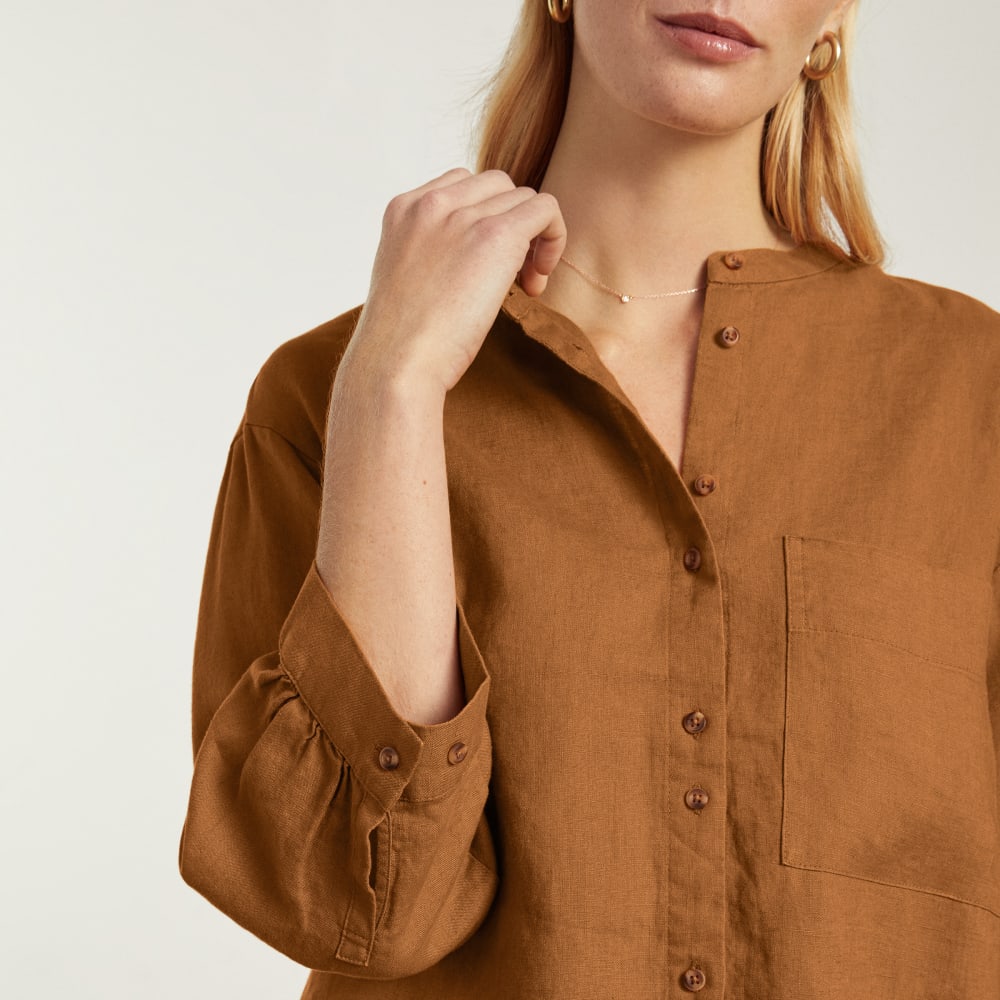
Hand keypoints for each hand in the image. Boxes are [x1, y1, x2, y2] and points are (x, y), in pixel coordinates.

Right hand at [343, 167, 566, 396]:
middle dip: (511, 224)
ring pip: (523, 197)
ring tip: (525, 284)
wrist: (395, 364)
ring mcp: (462, 216)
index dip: (483, 219)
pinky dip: (554, 238)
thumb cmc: (399, 344)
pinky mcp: (496, 235)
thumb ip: (432, 256)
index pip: (460, 185)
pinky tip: (537, 282)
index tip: (483, 266)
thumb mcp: (406, 281)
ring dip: (533, 238)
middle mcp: (430, 203)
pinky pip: (546, 210)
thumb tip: (471, 263)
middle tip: (512, 278)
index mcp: (403, 209)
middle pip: (496, 186)